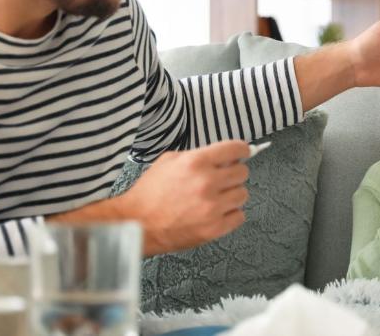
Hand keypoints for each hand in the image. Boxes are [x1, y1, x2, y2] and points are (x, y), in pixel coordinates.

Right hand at [114, 140, 250, 254]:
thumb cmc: (149, 193)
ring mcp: (212, 207)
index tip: (243, 154)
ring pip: (242, 195)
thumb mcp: (169, 161)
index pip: (235, 149)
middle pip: (242, 173)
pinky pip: (239, 216)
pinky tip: (216, 213)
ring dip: (232, 195)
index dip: (242, 151)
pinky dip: (230, 215)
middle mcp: (206, 183)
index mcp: (196, 162)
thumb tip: (223, 157)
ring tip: (215, 198)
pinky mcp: (214, 228)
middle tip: (223, 180)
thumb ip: (198, 156)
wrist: (136, 223)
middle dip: (234, 174)